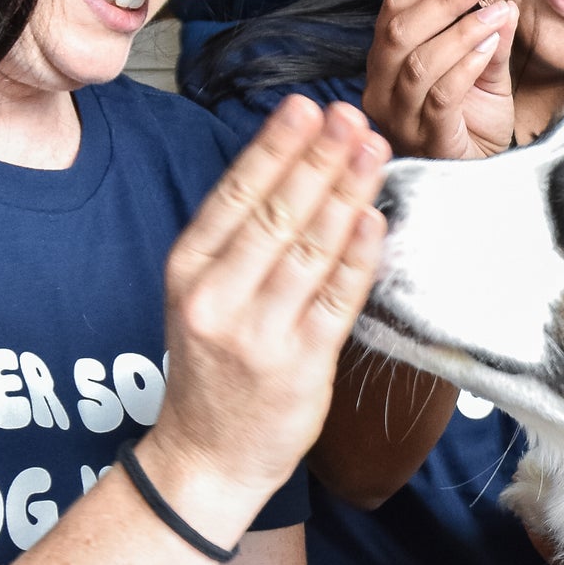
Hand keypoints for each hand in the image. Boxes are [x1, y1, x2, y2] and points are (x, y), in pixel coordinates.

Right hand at [142, 98, 390, 534]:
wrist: (206, 457)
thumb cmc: (214, 368)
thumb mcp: (203, 296)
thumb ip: (238, 243)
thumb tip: (295, 170)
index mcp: (187, 271)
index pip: (235, 195)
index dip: (274, 147)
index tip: (306, 108)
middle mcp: (216, 298)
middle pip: (275, 213)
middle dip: (319, 158)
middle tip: (351, 117)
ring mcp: (258, 334)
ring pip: (309, 249)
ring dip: (346, 194)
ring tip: (373, 151)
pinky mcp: (299, 365)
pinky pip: (336, 300)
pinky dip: (358, 256)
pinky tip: (375, 219)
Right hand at [363, 0, 518, 159]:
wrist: (478, 175)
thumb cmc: (473, 123)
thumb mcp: (484, 71)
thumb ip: (490, 35)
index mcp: (386, 63)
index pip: (393, 10)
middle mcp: (381, 89)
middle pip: (399, 31)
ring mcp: (400, 117)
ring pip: (418, 63)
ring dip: (462, 31)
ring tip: (497, 13)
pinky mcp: (426, 139)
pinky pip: (440, 96)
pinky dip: (467, 65)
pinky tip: (490, 48)